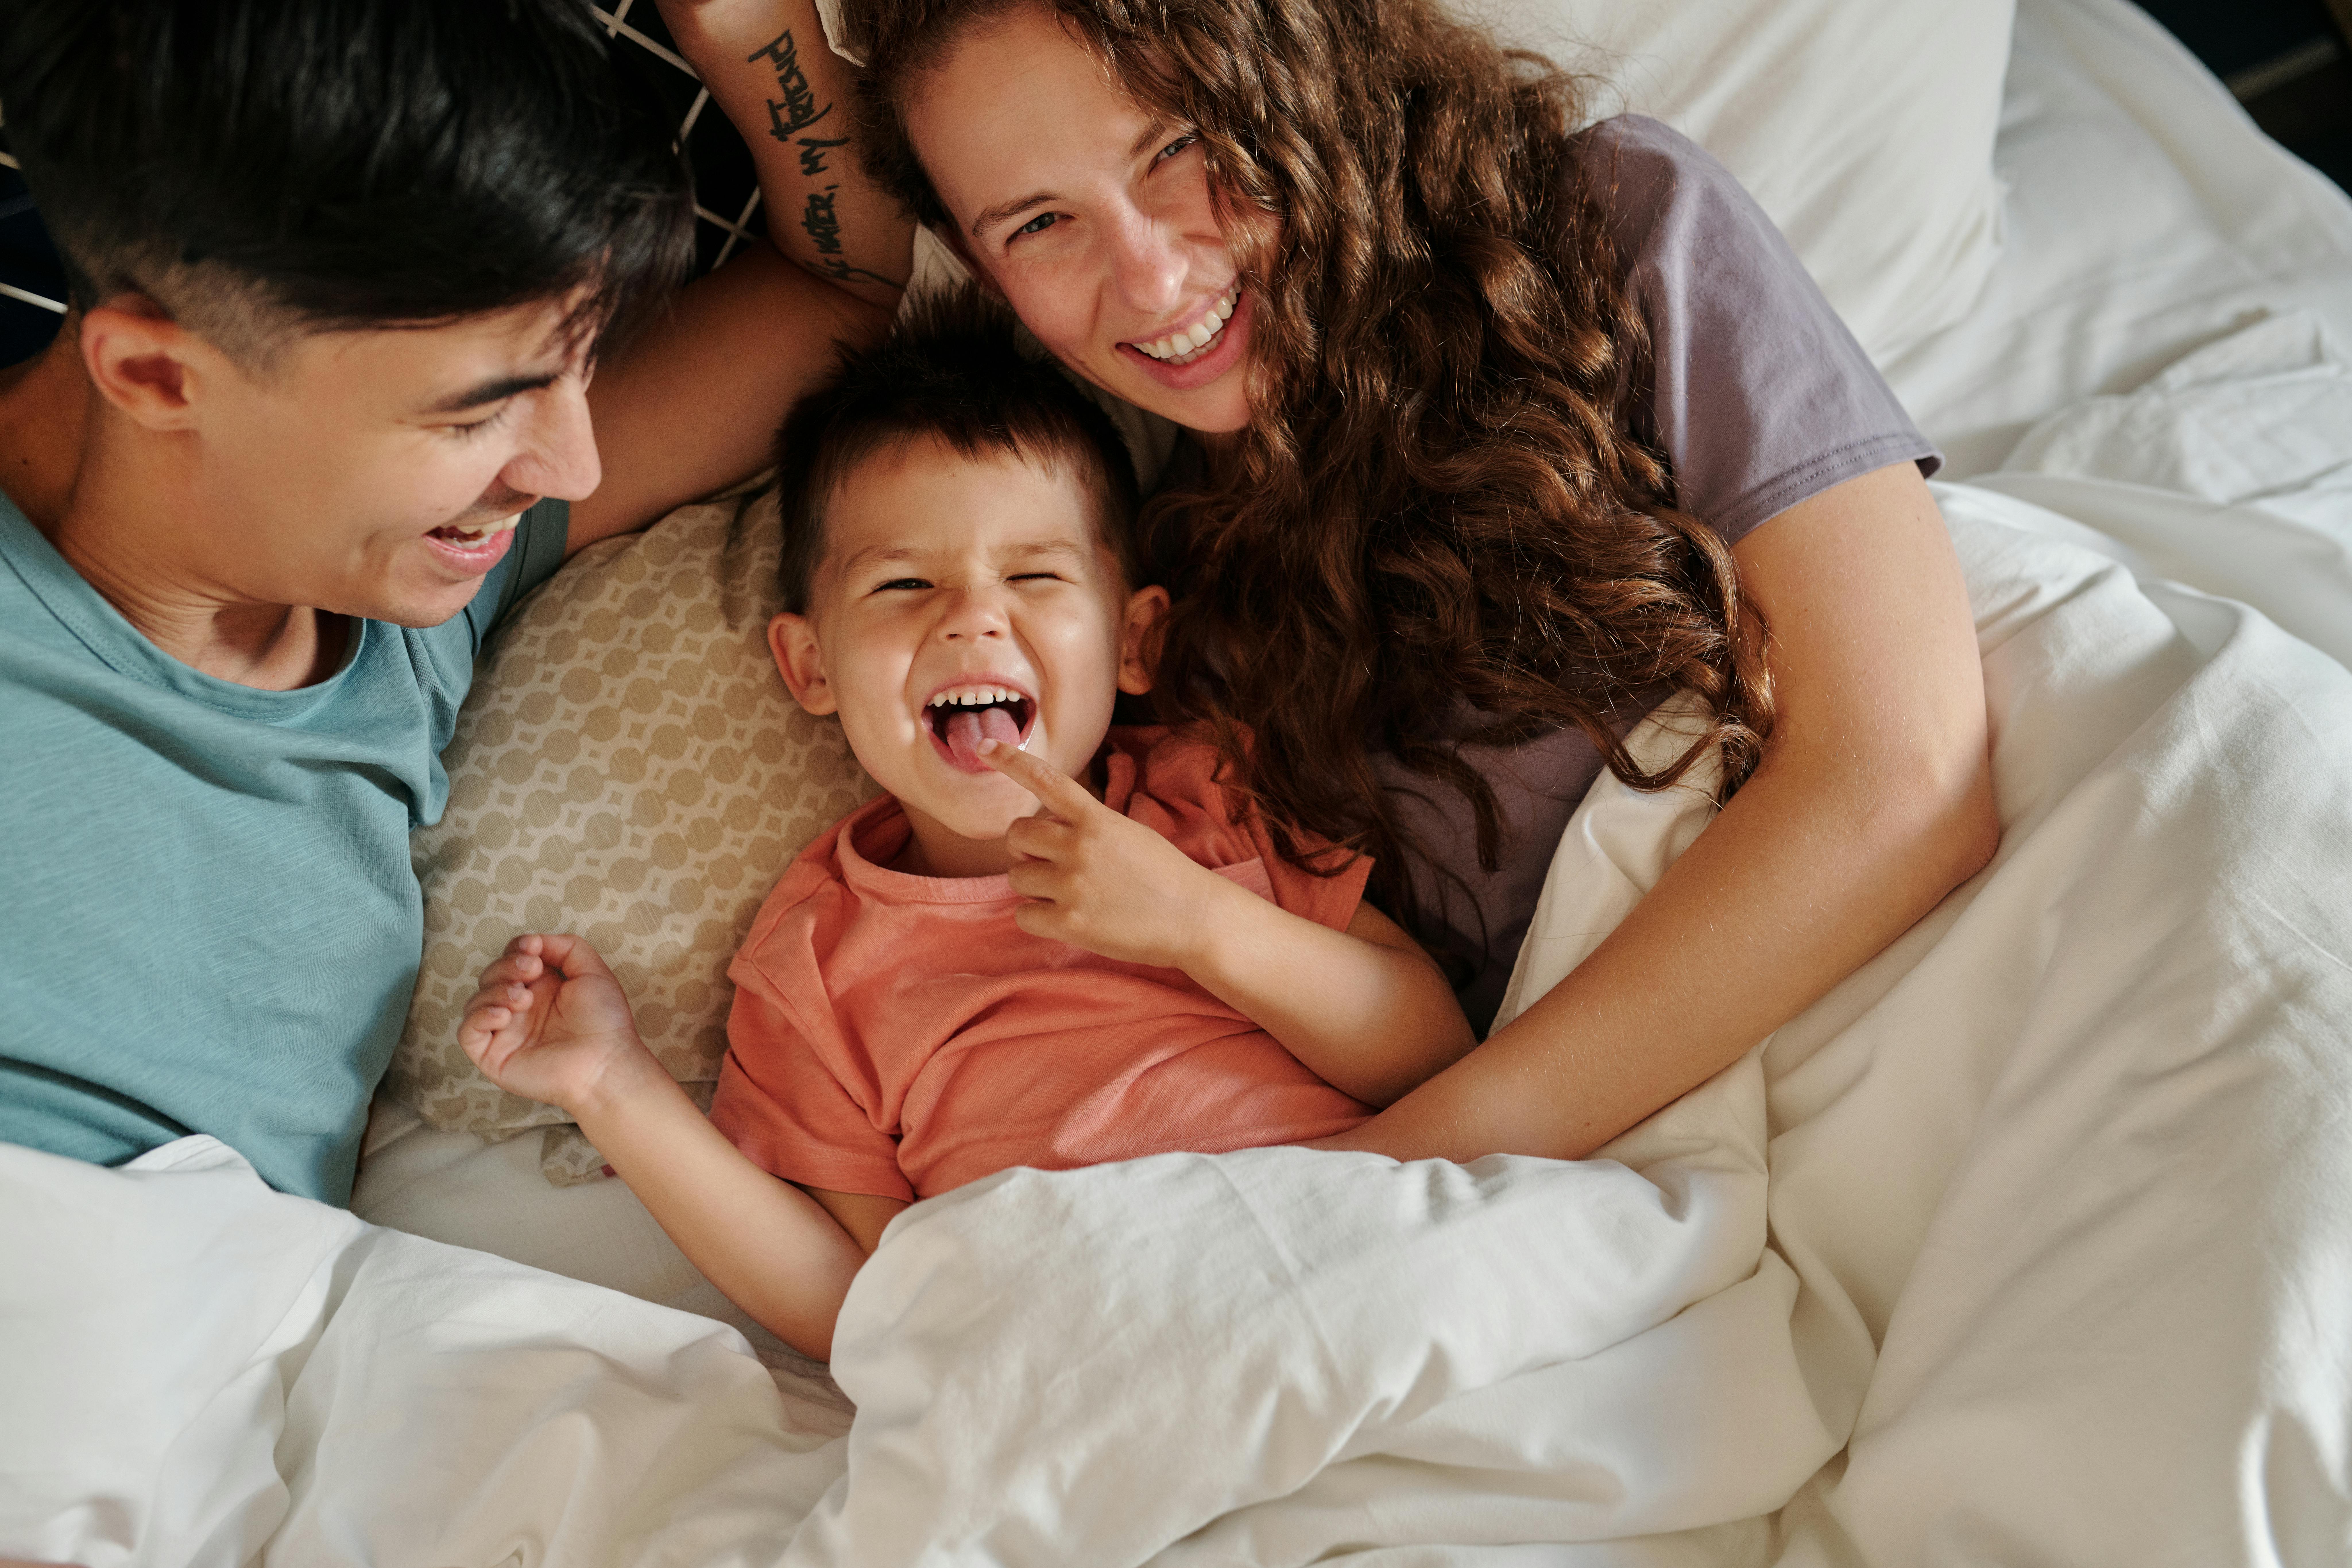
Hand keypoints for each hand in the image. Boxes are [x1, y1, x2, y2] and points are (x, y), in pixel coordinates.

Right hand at [458, 934, 654, 1117]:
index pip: (511, 958)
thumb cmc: (604, 1021)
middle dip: (507, 967)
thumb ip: (565, 947)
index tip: (533, 950)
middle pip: (492, 975)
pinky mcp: (493, 1055)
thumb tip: (534, 940)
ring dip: (496, 990)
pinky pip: (467, 1032)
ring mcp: (505, 1032)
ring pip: (477, 1000)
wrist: (604, 1064)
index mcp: (541, 987)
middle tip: (530, 971)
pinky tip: (504, 1015)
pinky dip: (479, 1017)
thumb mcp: (592, 971)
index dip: (516, 949)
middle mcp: (520, 1008)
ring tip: (523, 998)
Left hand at [980, 739, 1236, 969]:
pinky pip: (1023, 915)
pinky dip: (1038, 918)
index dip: (1011, 761)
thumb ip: (1086, 826)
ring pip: (1017, 877)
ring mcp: (1072, 885)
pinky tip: (1069, 919)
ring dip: (1035, 886)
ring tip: (1071, 894)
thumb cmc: (1163, 875)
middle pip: (1017, 836)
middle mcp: (1079, 846)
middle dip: (1027, 849)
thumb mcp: (1128, 832)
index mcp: (1096, 819)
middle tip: (1053, 863)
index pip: (1045, 781)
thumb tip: (1042, 833)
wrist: (1195, 918)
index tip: (983, 746)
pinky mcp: (1069, 923)